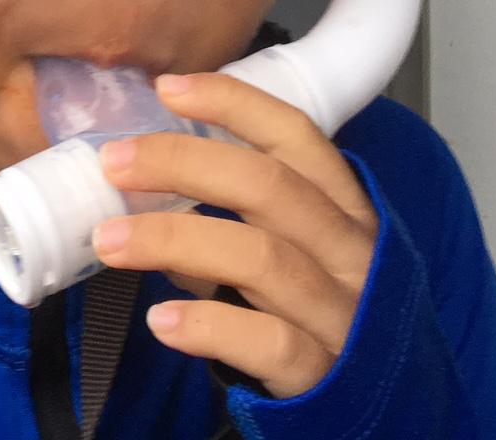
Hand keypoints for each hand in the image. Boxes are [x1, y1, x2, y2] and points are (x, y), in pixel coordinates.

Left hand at [92, 72, 378, 398]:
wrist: (387, 415)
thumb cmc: (322, 316)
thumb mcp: (296, 255)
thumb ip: (236, 221)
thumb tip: (147, 191)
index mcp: (345, 210)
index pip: (296, 137)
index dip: (234, 104)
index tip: (168, 88)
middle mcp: (352, 254)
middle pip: (269, 187)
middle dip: (183, 162)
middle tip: (114, 161)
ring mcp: (343, 315)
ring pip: (260, 258)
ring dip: (173, 239)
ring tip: (108, 241)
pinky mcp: (326, 377)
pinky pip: (269, 342)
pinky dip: (209, 326)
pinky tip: (162, 321)